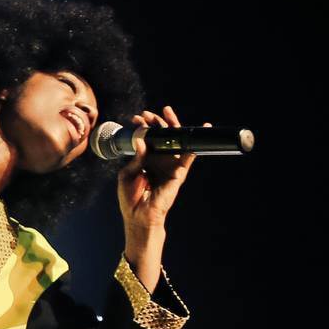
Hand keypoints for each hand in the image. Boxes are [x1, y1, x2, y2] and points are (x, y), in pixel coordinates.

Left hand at [116, 106, 199, 238]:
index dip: (143, 127)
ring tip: (166, 113)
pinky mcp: (178, 173)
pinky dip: (194, 145)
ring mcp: (169, 166)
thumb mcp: (128, 173)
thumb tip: (141, 139)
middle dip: (156, 123)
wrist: (138, 215)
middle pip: (161, 137)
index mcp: (145, 160)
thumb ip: (137, 157)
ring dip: (172, 127)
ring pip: (175, 142)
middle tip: (149, 113)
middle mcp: (158, 161)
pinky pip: (189, 158)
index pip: (147, 139)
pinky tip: (201, 130)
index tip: (136, 117)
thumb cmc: (130, 197)